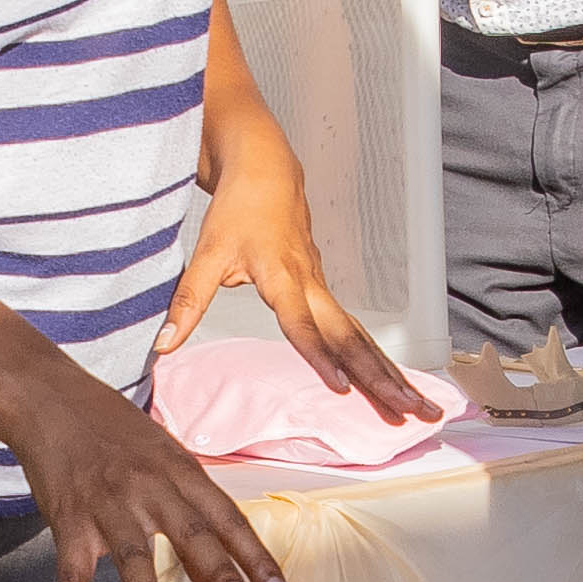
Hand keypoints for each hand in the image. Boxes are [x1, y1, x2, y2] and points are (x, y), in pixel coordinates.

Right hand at [0, 348, 291, 581]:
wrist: (50, 399)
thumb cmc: (116, 433)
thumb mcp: (165, 460)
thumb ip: (196, 521)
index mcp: (180, 470)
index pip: (228, 519)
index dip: (256, 558)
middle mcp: (148, 487)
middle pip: (189, 532)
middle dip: (217, 569)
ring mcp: (107, 505)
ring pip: (130, 553)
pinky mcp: (68, 521)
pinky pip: (68, 576)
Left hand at [163, 130, 432, 422]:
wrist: (268, 169)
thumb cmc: (239, 209)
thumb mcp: (207, 253)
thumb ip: (187, 302)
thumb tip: (163, 343)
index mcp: (282, 276)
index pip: (302, 323)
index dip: (319, 355)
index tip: (339, 387)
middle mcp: (312, 285)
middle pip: (351, 338)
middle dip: (381, 379)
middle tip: (409, 412)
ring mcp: (324, 288)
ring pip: (362, 338)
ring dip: (391, 376)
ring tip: (419, 409)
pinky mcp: (327, 292)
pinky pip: (358, 333)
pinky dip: (380, 361)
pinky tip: (396, 387)